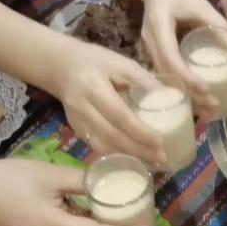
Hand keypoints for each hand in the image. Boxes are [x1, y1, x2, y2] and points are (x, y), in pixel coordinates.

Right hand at [50, 39, 164, 164]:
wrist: (61, 66)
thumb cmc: (95, 61)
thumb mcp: (119, 62)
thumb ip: (141, 78)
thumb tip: (165, 95)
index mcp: (94, 87)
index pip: (119, 115)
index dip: (139, 131)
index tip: (160, 141)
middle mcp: (82, 107)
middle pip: (111, 135)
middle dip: (138, 150)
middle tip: (161, 158)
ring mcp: (76, 121)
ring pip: (103, 146)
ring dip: (129, 158)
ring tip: (153, 164)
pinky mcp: (76, 130)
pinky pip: (97, 147)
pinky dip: (117, 155)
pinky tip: (134, 159)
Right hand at [138, 0, 226, 120]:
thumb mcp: (200, 3)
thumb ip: (220, 25)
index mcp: (158, 25)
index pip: (171, 57)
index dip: (188, 77)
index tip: (207, 91)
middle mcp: (148, 40)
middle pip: (166, 75)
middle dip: (189, 95)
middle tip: (211, 111)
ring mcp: (147, 48)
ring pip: (164, 79)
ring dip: (184, 97)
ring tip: (206, 113)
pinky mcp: (151, 53)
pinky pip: (163, 76)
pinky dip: (179, 89)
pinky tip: (194, 102)